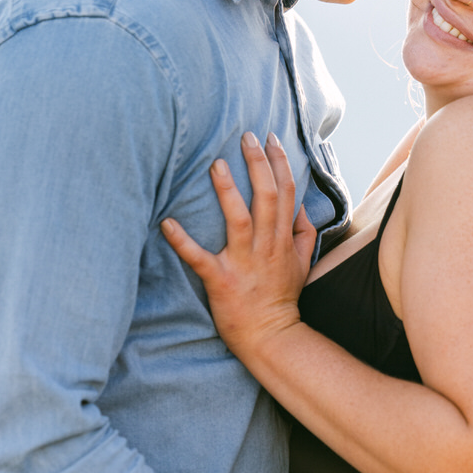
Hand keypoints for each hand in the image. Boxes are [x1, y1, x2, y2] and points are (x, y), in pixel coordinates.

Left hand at [161, 133, 315, 360]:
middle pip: (267, 197)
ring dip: (228, 191)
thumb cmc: (281, 299)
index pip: (287, 193)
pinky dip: (182, 241)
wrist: (270, 336)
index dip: (280, 163)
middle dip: (258, 164)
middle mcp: (266, 247)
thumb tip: (301, 207)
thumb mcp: (303, 264)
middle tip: (245, 136)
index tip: (270, 139)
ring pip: (239, 220)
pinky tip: (167, 223)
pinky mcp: (221, 280)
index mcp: (283, 240)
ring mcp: (244, 263)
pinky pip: (199, 258)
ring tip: (217, 164)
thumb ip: (304, 234)